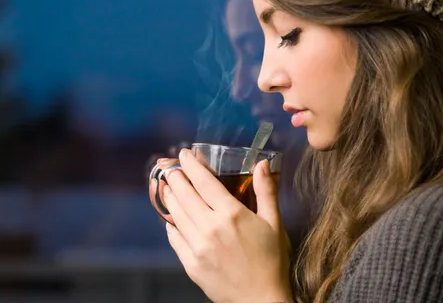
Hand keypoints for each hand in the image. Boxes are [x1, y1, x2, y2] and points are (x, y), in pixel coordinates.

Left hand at [150, 149, 293, 302]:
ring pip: (175, 213)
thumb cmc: (271, 261)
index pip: (203, 181)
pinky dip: (171, 223)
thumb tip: (263, 164)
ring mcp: (197, 246)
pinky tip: (172, 217)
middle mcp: (210, 227)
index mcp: (232, 214)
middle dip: (174, 176)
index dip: (191, 165)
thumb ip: (266, 191)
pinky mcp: (191, 263)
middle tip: (169, 166)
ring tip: (167, 186)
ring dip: (170, 196)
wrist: (261, 300)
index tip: (184, 154)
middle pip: (184, 194)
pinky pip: (174, 237)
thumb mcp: (274, 223)